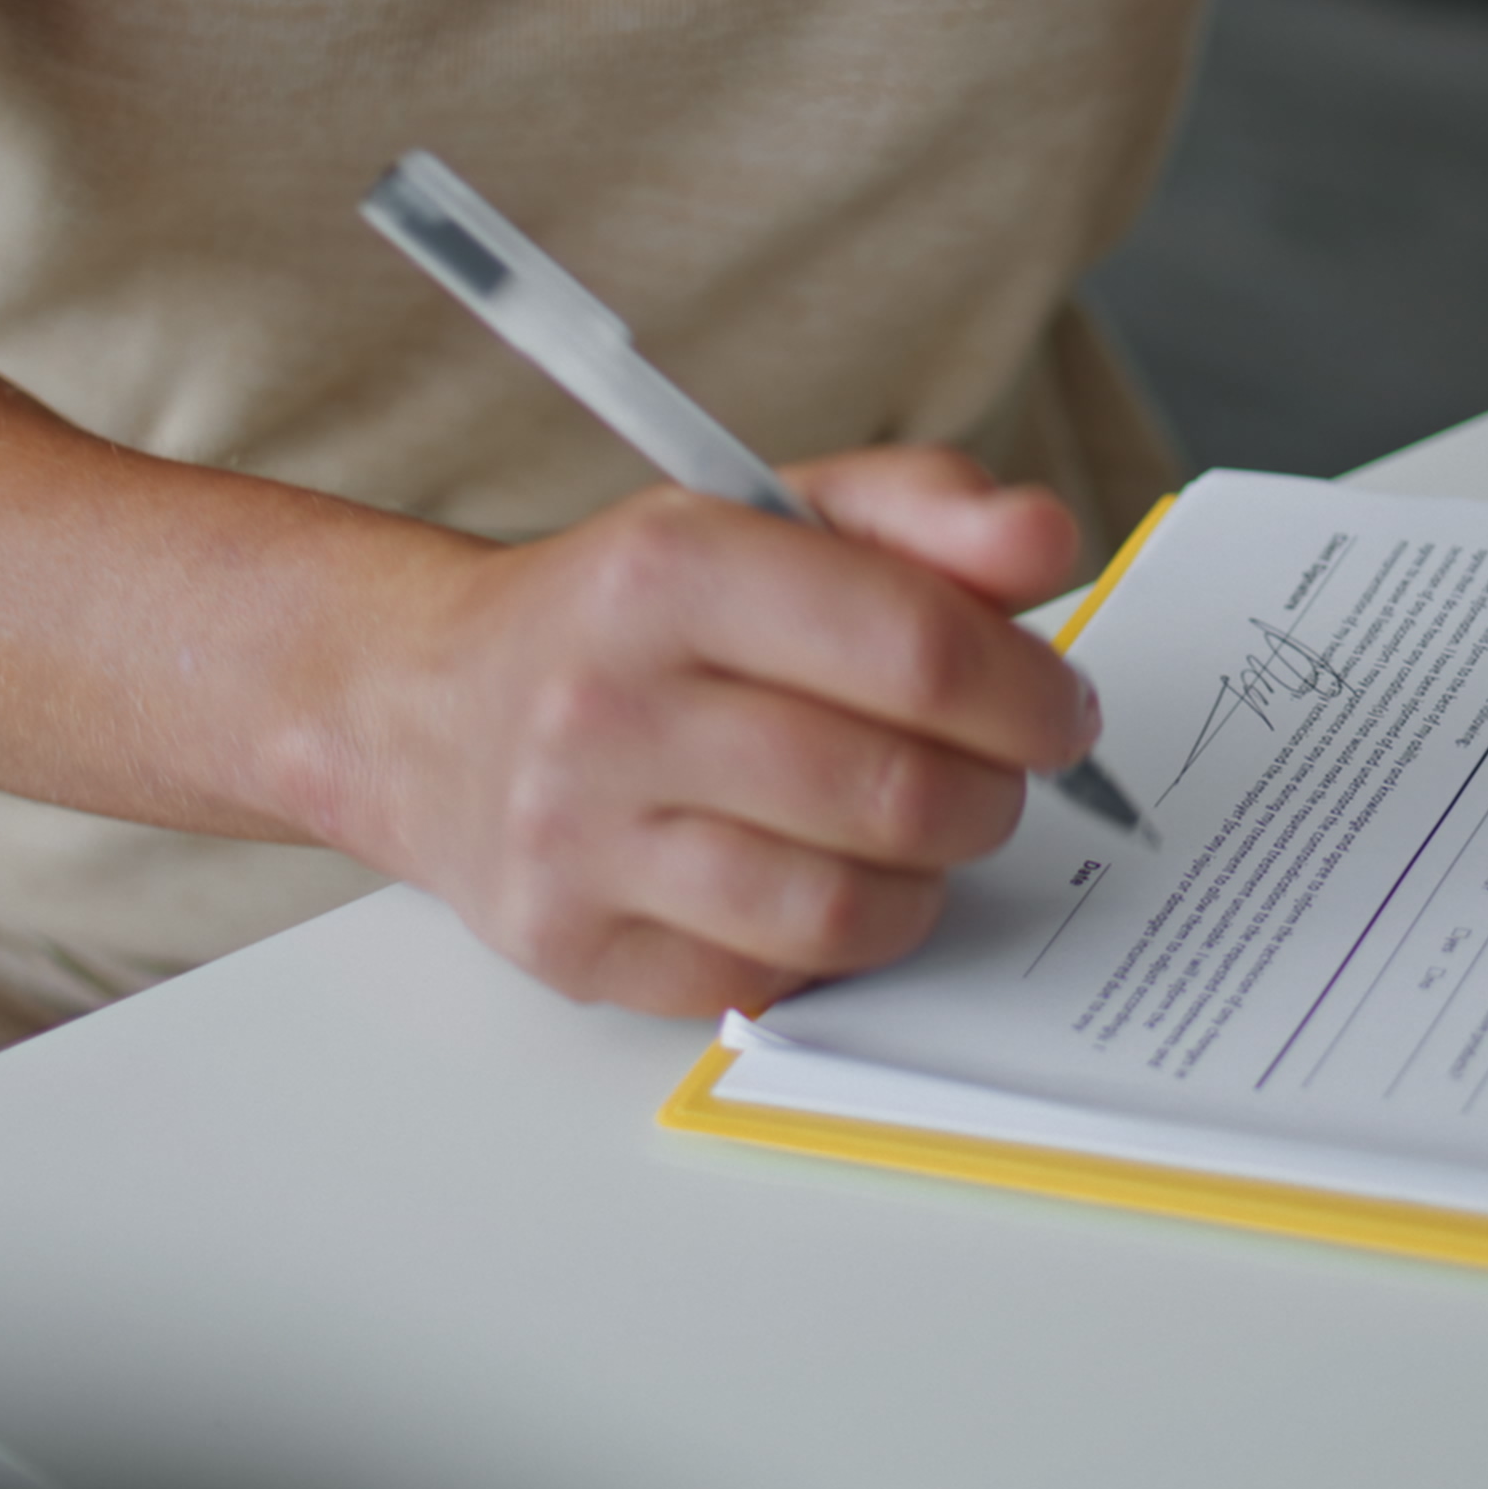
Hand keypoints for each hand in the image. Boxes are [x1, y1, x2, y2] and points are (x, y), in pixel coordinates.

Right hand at [303, 447, 1095, 1015]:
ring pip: (846, 905)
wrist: (431, 707)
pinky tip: (821, 874)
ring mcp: (580, 840)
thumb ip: (922, 512)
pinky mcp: (576, 948)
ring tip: (919, 828)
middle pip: (894, 791)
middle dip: (992, 791)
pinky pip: (776, 976)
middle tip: (998, 772)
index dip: (1025, 691)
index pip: (913, 649)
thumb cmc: (637, 614)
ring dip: (927, 878)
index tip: (1057, 706)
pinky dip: (834, 938)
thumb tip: (1043, 545)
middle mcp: (607, 705)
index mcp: (669, 569)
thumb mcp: (773, 514)